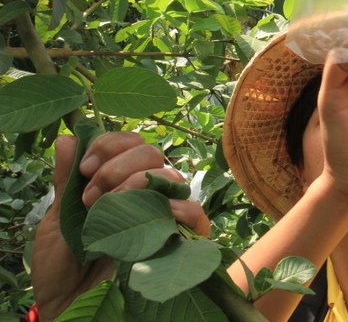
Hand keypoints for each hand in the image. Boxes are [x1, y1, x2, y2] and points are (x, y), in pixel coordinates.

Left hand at [32, 133, 209, 320]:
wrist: (67, 306)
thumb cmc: (61, 266)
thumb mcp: (57, 218)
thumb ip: (67, 181)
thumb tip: (68, 137)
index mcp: (118, 182)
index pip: (130, 142)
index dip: (109, 146)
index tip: (83, 170)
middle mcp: (144, 193)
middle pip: (151, 153)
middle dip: (118, 167)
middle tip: (92, 198)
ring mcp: (162, 215)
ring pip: (170, 177)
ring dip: (138, 186)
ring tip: (112, 210)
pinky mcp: (177, 241)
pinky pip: (194, 215)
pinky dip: (183, 210)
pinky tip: (160, 217)